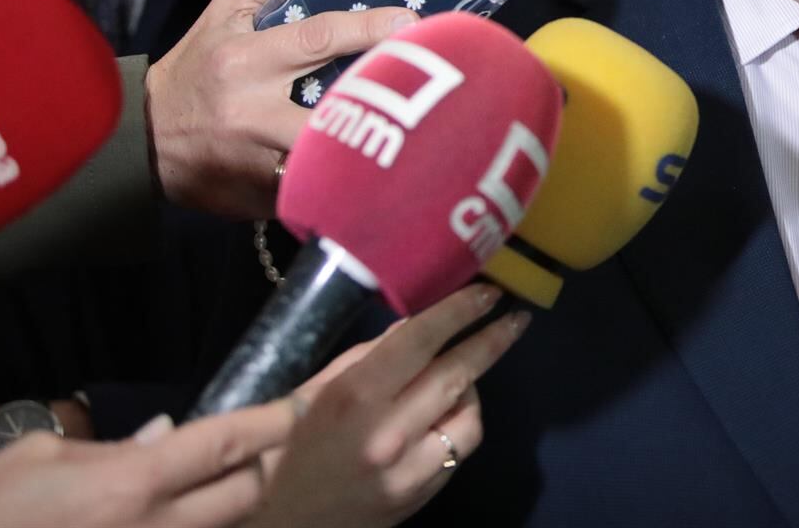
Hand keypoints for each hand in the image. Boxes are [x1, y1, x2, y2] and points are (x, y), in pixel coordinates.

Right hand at [0, 401, 294, 527]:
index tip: (299, 403)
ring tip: (227, 477)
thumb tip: (163, 436)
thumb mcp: (36, 458)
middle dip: (262, 464)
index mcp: (131, 483)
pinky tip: (184, 510)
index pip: (227, 442)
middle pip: (246, 493)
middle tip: (260, 443)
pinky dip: (199, 527)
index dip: (273, 419)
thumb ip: (110, 446)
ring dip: (232, 503)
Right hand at [144, 0, 414, 217]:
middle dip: (385, 99)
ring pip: (331, 158)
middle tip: (431, 87)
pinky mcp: (262, 198)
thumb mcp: (224, 13)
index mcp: (245, 60)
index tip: (412, 22)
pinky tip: (375, 170)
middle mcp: (251, 111)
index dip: (370, 28)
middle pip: (334, 108)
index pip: (318, 37)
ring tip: (414, 134)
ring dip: (370, 146)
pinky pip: (316, 189)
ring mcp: (257, 161)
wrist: (142, 140)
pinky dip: (344, 180)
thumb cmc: (197, 67)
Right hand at [247, 284, 530, 527]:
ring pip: (469, 415)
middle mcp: (387, 432)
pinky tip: (450, 413)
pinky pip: (459, 449)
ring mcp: (408, 469)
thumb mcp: (316, 392)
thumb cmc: (288, 449)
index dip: (459, 312)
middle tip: (515, 318)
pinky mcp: (422, 495)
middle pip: (456, 375)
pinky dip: (460, 423)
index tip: (488, 293)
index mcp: (353, 397)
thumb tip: (416, 324)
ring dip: (473, 388)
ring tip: (465, 374)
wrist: (283, 525)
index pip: (419, 341)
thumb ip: (368, 357)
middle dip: (491, 341)